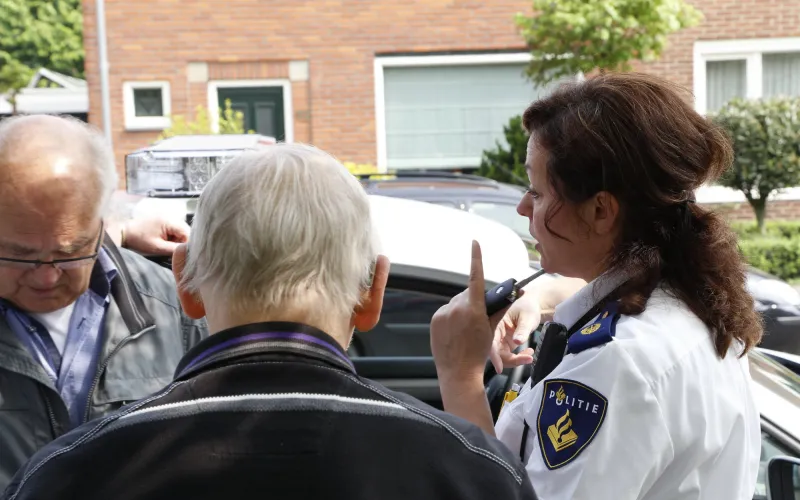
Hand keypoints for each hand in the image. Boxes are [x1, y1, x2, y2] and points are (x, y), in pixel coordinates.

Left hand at [121, 217, 189, 255]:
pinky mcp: (162, 219)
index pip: (187, 232)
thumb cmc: (139, 240)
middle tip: (173, 250)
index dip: (187, 244)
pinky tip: (164, 241)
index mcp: (169, 221)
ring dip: (176, 239)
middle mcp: (169, 216)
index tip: (181, 252)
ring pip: (179, 229)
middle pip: (184, 230)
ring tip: (167, 246)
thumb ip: (175, 249)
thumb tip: (187, 251)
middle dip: (182, 241)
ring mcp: (165, 216)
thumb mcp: (158, 248)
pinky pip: (173, 228)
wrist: (123, 233)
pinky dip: (171, 236)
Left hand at [430, 240, 492, 381]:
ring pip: (456, 303)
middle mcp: (456, 307)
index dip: (476, 258)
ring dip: (462, 309)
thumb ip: (497, 309)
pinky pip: (446, 311)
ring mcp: (443, 313)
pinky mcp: (435, 319)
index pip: (475, 277)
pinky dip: (451, 317)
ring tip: (465, 329)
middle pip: (467, 293)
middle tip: (477, 318)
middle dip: (473, 300)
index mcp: (473, 308)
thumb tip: (510, 295)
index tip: (475, 243)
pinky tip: (455, 331)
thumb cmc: (478, 352)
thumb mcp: (491, 330)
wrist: (458, 372)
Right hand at [488, 289, 539, 373]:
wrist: (532, 305)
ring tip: (530, 355)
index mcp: (495, 323)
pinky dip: (519, 357)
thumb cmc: (528, 307)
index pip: (491, 342)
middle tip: (528, 358)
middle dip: (511, 360)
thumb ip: (522, 329)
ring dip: (516, 360)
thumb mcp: (527, 317)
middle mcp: (494, 333)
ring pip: (502, 357)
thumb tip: (517, 341)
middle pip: (496, 353)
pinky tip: (528, 352)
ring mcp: (500, 339)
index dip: (494, 356)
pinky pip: (508, 356)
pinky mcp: (505, 344)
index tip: (499, 368)